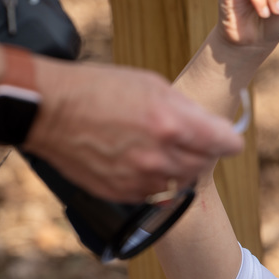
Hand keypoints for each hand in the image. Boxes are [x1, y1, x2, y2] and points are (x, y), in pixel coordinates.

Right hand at [24, 58, 244, 202]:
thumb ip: (186, 109)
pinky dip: (156, 180)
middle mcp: (160, 156)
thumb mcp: (151, 84)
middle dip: (204, 151)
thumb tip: (210, 126)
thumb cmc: (98, 89)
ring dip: (180, 167)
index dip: (229, 138)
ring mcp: (140, 178)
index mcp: (171, 123)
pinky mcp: (123, 193)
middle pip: (205, 164)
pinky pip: (155, 194)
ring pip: (182, 182)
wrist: (50, 111)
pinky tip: (141, 161)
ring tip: (162, 148)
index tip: (227, 137)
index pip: (226, 143)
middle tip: (191, 139)